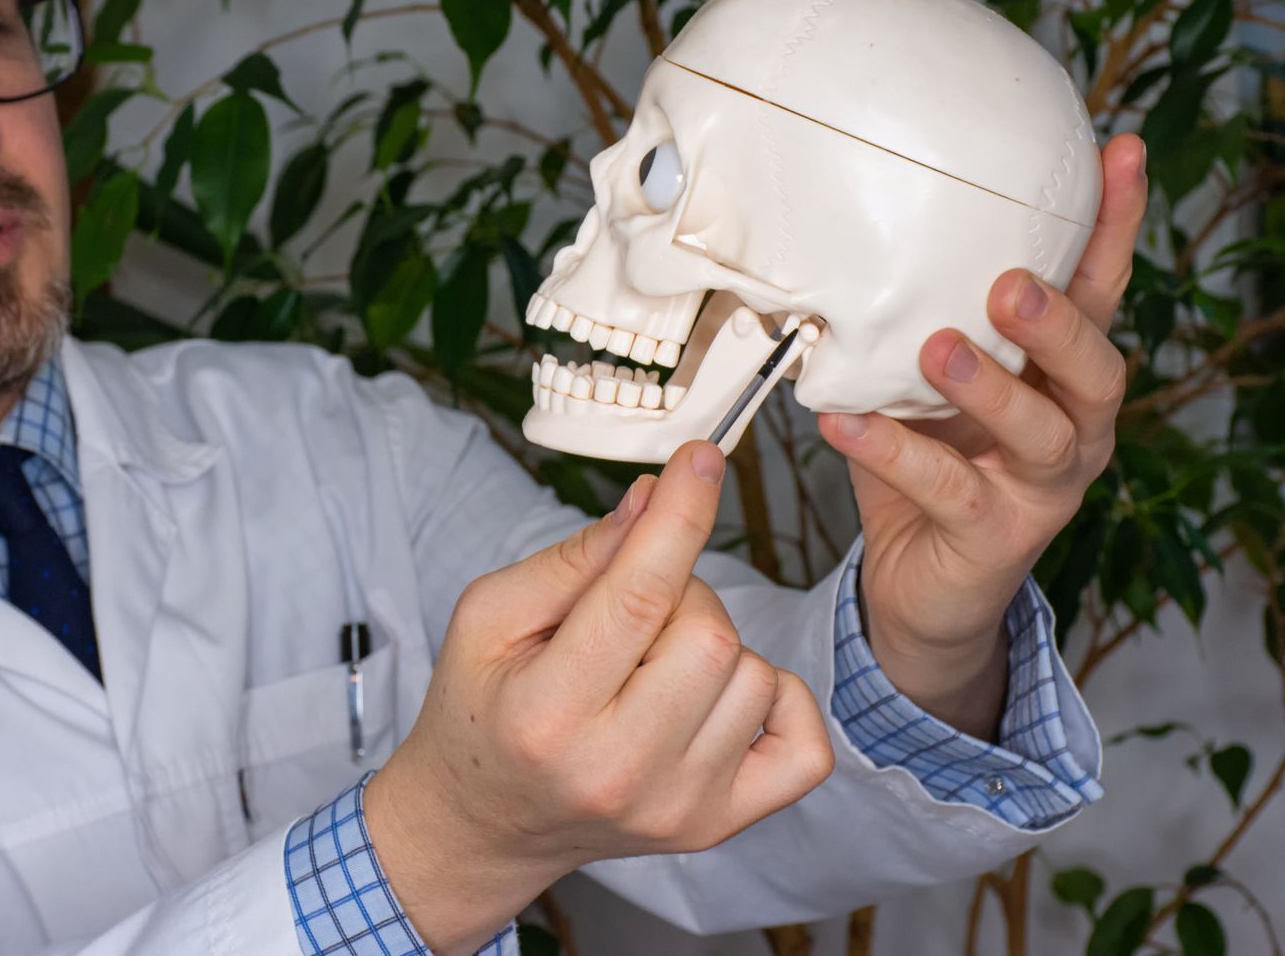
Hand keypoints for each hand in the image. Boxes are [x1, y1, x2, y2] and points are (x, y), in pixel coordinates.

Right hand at [365, 442, 833, 955]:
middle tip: (633, 608)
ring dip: (714, 645)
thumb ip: (574, 557)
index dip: (681, 515)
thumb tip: (654, 501)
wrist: (484, 819)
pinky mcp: (716, 825)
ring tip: (655, 663)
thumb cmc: (482, 706)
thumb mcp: (489, 614)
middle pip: (709, 634)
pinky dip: (775, 699)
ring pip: (753, 675)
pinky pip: (803, 744)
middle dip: (680, 592)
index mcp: (547, 713)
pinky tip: (718, 695)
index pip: (638, 596)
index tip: (702, 459)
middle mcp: (619, 770)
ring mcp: (677, 807)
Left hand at [816, 134, 1147, 735]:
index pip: (1100, 291)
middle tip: (1010, 283)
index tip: (1118, 152)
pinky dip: (895, 451)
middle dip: (1058, 323)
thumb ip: (908, 322)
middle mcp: (1073, 427)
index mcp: (1062, 375)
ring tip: (936, 348)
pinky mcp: (997, 537)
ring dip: (989, 386)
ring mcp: (1044, 487)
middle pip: (1096, 367)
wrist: (920, 584)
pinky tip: (845, 422)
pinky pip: (947, 489)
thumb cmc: (927, 463)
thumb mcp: (920, 382)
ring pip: (1040, 433)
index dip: (1113, 226)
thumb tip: (840, 236)